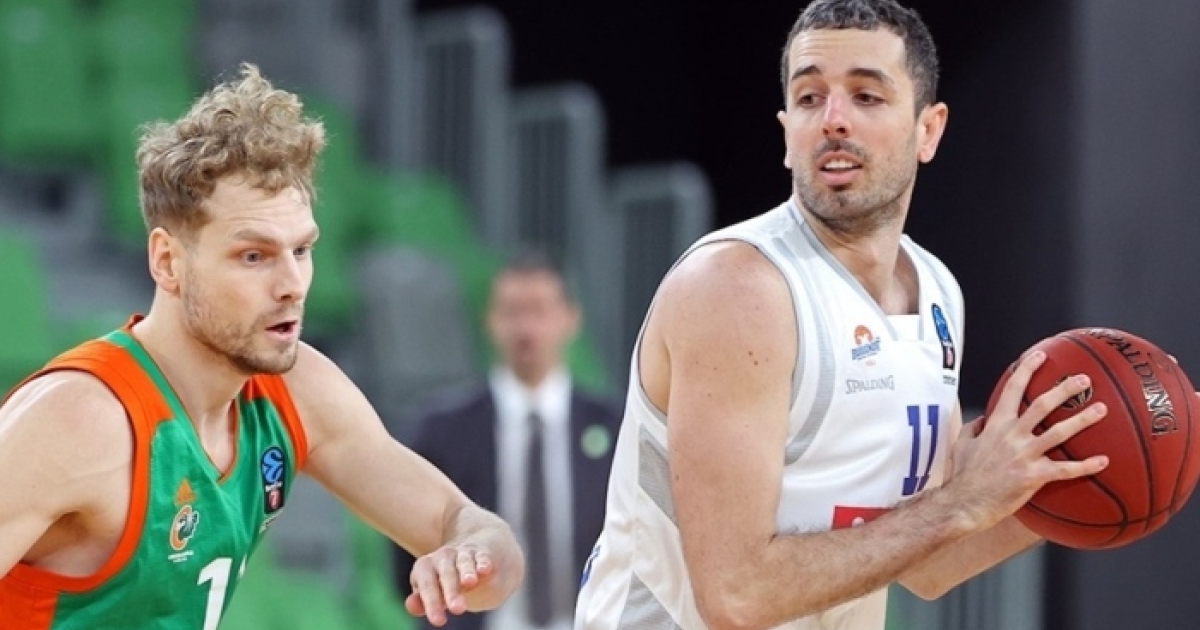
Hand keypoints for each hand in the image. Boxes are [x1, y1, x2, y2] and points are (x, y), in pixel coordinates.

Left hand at [406, 543, 494, 626]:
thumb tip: (411, 605)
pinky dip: (483, 563)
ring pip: (464, 562)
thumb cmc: (445, 582)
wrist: (470, 559)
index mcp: (425, 567)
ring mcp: (463, 553)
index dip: (432, 602)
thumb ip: (421, 601)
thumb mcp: (432, 592)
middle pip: (446, 574)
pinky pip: (482, 557)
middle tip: (457, 609)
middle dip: (451, 591)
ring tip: (469, 583)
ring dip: (466, 572)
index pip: (427, 585)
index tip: (438, 621)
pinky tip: (484, 570)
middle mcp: (443, 557)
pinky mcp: (482, 553)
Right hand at [944, 350, 1108, 532]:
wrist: (964, 502)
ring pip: (1058, 433)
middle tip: (1084, 379)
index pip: (1012, 390)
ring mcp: (1024, 455)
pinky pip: (1065, 469)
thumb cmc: (962, 475)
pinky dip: (1086, 466)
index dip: (1026, 370)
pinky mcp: (1033, 476)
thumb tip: (981, 420)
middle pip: (1042, 405)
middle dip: (1064, 389)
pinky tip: (1104, 461)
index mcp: (995, 425)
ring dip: (1082, 420)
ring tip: (1102, 409)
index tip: (1040, 355)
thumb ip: (973, 428)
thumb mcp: (961, 444)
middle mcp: (1011, 435)